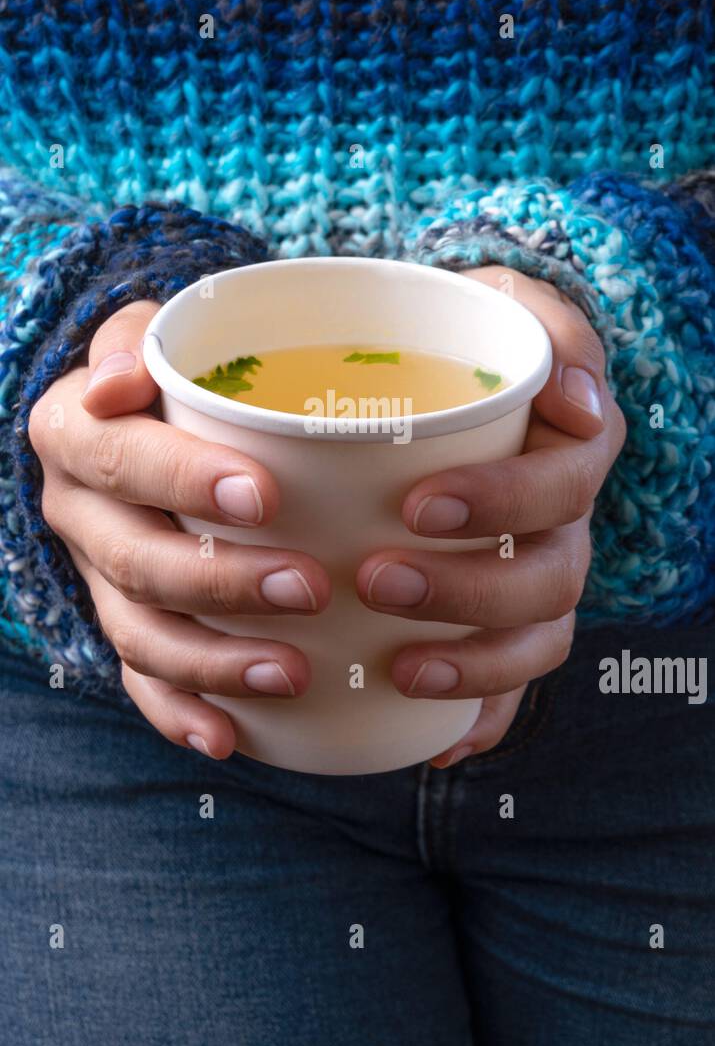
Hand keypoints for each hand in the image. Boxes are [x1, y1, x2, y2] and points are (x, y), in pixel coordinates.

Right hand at [28, 301, 330, 758]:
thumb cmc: (176, 373)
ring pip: (140, 634)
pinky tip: (231, 739)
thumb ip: (140, 338)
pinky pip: (140, 682)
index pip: (118, 456)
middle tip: (309, 588)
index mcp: (76, 431)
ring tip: (292, 673)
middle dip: (222, 581)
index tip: (265, 497)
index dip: (183, 480)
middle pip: (137, 560)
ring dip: (214, 662)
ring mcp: (97, 578)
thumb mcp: (160, 333)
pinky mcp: (123, 624)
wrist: (146, 420)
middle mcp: (77, 511)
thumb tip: (120, 381)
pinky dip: (180, 714)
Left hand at [355, 266, 626, 767]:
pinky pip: (511, 686)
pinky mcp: (504, 620)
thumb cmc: (469, 335)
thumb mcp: (506, 303)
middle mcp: (565, 524)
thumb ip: (549, 329)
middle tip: (378, 578)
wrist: (446, 368)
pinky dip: (481, 718)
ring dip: (475, 663)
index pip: (562, 487)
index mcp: (571, 450)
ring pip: (536, 640)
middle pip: (548, 578)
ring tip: (400, 668)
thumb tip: (575, 400)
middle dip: (469, 589)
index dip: (501, 504)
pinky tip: (436, 742)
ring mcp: (538, 576)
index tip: (416, 504)